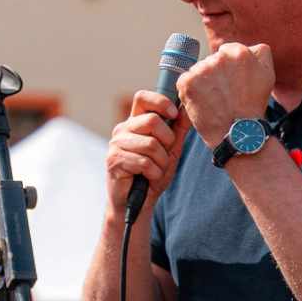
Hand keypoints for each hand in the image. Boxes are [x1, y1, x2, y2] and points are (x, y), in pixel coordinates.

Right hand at [105, 89, 183, 215]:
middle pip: (152, 120)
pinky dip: (155, 174)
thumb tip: (187, 108)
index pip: (142, 97)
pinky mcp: (114, 161)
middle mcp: (122, 130)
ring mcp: (116, 145)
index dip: (160, 102)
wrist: (136, 203)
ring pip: (151, 144)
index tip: (173, 114)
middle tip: (165, 156)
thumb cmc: (151, 174)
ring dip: (162, 162)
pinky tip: (150, 178)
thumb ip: (178, 129)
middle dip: (168, 140)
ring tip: (157, 170)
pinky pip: (145, 163)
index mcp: (135, 123)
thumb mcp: (170, 150)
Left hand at [177, 41, 275, 149]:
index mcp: (239, 52)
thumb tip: (248, 45)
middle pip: (212, 61)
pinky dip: (190, 91)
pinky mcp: (187, 82)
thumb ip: (260, 52)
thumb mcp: (268, 74)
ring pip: (198, 71)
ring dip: (203, 82)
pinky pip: (184, 80)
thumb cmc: (253, 105)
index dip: (229, 68)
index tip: (232, 83)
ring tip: (214, 100)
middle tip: (224, 94)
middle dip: (215, 74)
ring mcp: (202, 69)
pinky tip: (202, 101)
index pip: (226, 51)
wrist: (236, 131)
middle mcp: (219, 57)